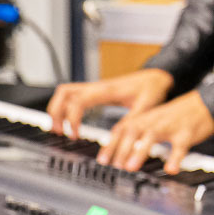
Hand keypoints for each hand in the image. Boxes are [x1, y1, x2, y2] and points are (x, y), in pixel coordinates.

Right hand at [46, 68, 172, 139]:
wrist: (158, 77)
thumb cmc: (152, 89)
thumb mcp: (146, 107)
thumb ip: (131, 121)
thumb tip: (116, 137)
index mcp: (107, 90)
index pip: (78, 101)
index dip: (72, 118)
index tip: (74, 135)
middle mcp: (98, 87)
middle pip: (64, 92)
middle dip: (56, 112)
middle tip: (59, 131)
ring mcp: (95, 88)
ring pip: (65, 92)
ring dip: (58, 109)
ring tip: (60, 129)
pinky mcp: (97, 92)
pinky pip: (73, 96)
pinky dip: (65, 107)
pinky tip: (69, 122)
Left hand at [97, 90, 213, 173]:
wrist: (202, 104)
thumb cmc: (176, 116)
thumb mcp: (153, 120)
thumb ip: (138, 133)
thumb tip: (121, 152)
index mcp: (145, 118)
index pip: (123, 129)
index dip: (111, 144)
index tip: (102, 160)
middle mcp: (154, 120)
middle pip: (133, 131)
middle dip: (122, 148)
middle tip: (114, 165)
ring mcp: (170, 126)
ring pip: (152, 135)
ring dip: (140, 151)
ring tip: (131, 167)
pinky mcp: (186, 133)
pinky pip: (180, 146)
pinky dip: (175, 158)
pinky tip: (171, 169)